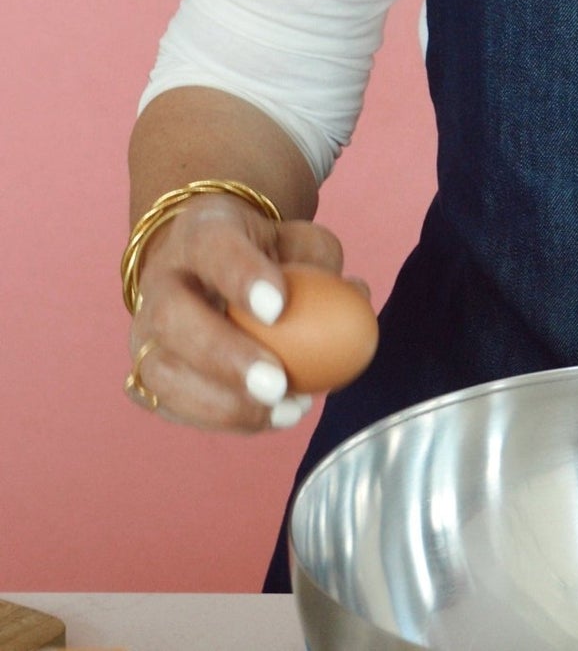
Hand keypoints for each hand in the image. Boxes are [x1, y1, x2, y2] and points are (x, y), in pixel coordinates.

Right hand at [126, 191, 352, 430]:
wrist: (205, 266)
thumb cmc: (263, 254)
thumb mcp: (296, 238)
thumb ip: (323, 262)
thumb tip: (357, 297)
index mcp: (201, 232)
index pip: (213, 247)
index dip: (241, 277)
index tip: (278, 307)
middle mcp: (160, 280)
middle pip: (173, 318)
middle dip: (224, 356)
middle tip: (277, 383)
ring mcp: (144, 331)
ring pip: (160, 373)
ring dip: (223, 404)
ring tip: (286, 410)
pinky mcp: (144, 375)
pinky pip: (170, 405)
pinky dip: (220, 420)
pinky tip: (269, 418)